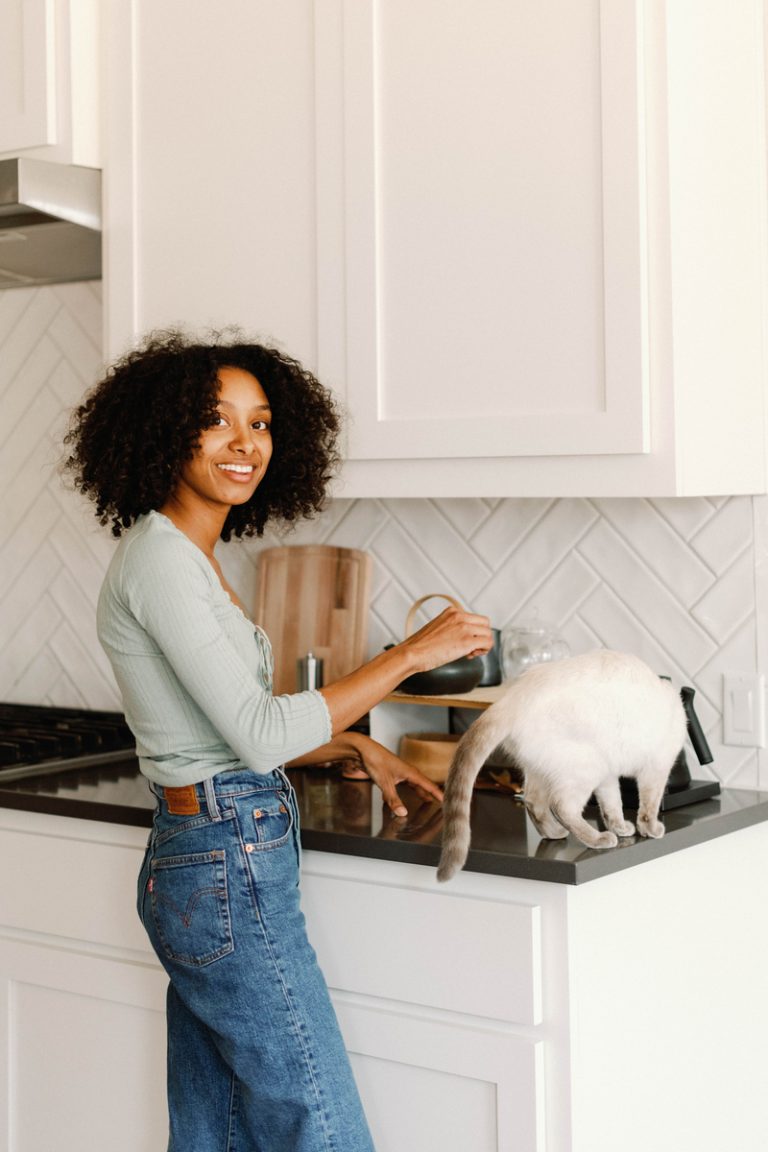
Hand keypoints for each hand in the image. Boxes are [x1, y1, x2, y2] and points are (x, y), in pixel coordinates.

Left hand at [288, 732, 442, 816]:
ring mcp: (399, 773)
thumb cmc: (375, 761)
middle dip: (430, 794)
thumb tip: (402, 813)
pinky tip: (402, 799)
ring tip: (426, 801)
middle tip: (440, 803)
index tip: (447, 800)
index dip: (438, 793)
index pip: (428, 785)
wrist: (362, 749)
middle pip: (422, 785)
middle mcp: (407, 772)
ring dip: (418, 793)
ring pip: (412, 785)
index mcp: (410, 772)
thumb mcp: (384, 783)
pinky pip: (402, 785)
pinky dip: (405, 793)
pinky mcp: (391, 774)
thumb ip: (393, 799)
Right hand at [401, 605, 492, 672]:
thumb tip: (465, 636)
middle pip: (485, 624)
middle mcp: (460, 616)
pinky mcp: (467, 641)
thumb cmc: (421, 646)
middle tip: (471, 648)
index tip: (465, 641)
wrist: (412, 653)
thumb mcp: (438, 627)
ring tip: (470, 653)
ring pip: (488, 634)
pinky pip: (488, 643)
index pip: (475, 618)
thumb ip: (452, 627)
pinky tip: (471, 655)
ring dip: (483, 645)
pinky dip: (483, 651)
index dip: (474, 631)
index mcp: (452, 611)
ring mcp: (464, 628)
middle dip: (481, 636)